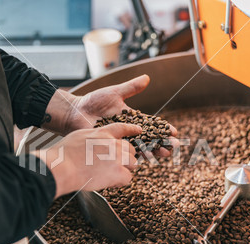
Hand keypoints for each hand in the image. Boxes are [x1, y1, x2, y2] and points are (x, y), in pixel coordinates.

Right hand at [34, 123, 141, 197]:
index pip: (121, 128)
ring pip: (133, 163)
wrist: (62, 167)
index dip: (132, 130)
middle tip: (114, 165)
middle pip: (130, 149)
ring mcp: (117, 157)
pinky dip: (120, 182)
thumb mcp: (79, 136)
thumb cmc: (64, 154)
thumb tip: (96, 144)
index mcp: (103, 133)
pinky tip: (109, 182)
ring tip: (110, 174)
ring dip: (125, 169)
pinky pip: (128, 178)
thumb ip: (92, 138)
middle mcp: (113, 143)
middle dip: (125, 157)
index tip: (139, 131)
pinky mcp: (118, 172)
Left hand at [44, 75, 178, 156]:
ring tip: (164, 154)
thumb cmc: (93, 102)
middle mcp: (129, 132)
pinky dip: (135, 156)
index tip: (174, 132)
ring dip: (153, 151)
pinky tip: (145, 159)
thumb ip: (131, 88)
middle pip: (150, 138)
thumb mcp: (114, 92)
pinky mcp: (111, 147)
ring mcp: (121, 141)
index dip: (163, 129)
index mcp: (132, 119)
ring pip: (141, 148)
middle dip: (163, 142)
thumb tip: (147, 77)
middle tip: (174, 146)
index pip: (152, 125)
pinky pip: (125, 153)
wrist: (76, 113)